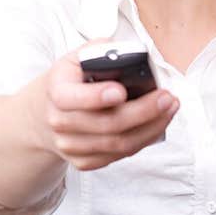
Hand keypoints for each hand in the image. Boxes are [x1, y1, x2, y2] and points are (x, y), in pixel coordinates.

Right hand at [30, 38, 179, 172]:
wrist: (46, 114)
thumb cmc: (71, 82)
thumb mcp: (77, 58)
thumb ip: (99, 52)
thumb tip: (129, 53)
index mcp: (56, 91)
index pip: (71, 98)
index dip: (97, 97)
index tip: (122, 91)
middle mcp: (59, 122)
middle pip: (107, 124)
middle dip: (143, 112)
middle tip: (167, 98)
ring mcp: (70, 146)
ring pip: (119, 144)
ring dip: (151, 127)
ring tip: (170, 108)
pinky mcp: (83, 162)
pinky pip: (120, 155)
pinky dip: (144, 140)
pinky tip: (157, 124)